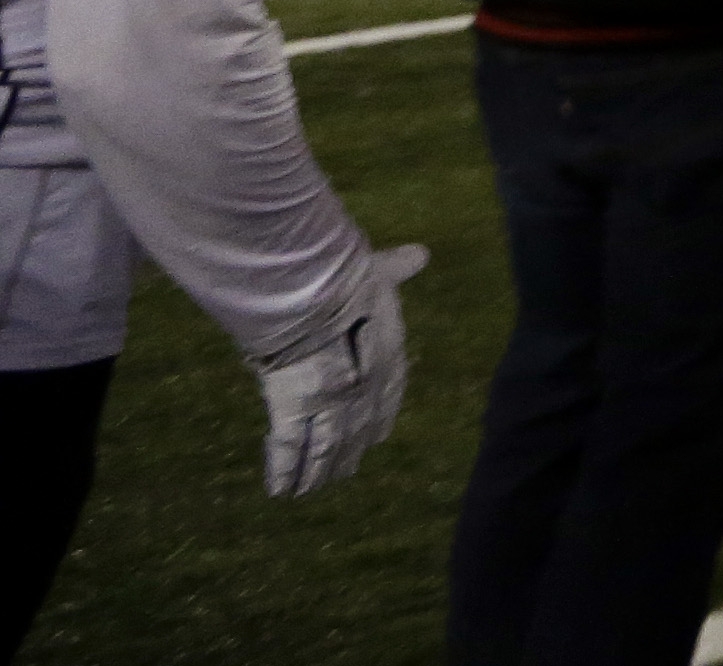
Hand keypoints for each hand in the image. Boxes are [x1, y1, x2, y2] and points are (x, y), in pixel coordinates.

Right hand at [256, 241, 425, 495]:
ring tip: (311, 491)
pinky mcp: (293, 412)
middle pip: (357, 430)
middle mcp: (363, 390)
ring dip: (319, 471)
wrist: (317, 296)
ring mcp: (329, 405)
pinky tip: (280, 491)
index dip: (381, 415)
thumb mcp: (382, 274)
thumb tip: (419, 253)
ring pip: (325, 448)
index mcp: (386, 359)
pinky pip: (289, 449)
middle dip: (350, 452)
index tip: (380, 434)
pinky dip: (285, 472)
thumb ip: (399, 268)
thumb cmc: (352, 282)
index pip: (388, 394)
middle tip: (345, 472)